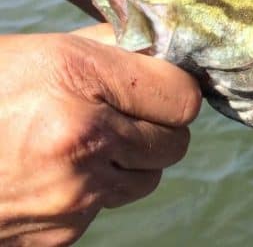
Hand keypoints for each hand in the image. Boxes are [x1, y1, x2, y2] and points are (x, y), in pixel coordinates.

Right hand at [0, 24, 200, 244]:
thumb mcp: (44, 51)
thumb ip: (112, 50)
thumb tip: (169, 50)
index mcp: (78, 78)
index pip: (183, 98)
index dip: (172, 91)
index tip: (155, 88)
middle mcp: (82, 137)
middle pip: (176, 143)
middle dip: (155, 129)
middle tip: (119, 116)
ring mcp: (73, 193)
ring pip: (148, 179)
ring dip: (129, 163)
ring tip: (81, 143)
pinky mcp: (62, 233)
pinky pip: (107, 206)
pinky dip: (92, 191)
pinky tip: (51, 172)